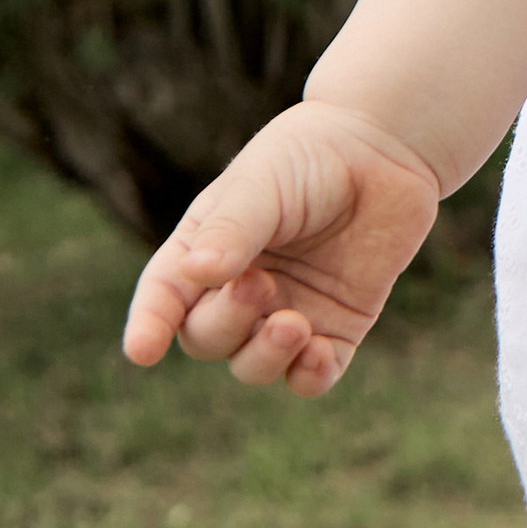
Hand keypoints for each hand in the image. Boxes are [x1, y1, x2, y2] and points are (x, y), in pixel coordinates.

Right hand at [121, 101, 443, 393]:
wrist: (383, 150)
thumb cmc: (309, 158)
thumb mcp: (261, 185)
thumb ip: (230, 230)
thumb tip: (197, 273)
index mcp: (204, 251)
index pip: (164, 297)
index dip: (149, 326)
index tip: (142, 352)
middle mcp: (237, 290)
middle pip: (207, 338)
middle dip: (225, 325)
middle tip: (258, 284)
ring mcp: (286, 313)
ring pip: (254, 365)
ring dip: (264, 356)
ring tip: (293, 325)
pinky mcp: (336, 328)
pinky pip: (312, 376)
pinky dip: (309, 376)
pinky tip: (317, 353)